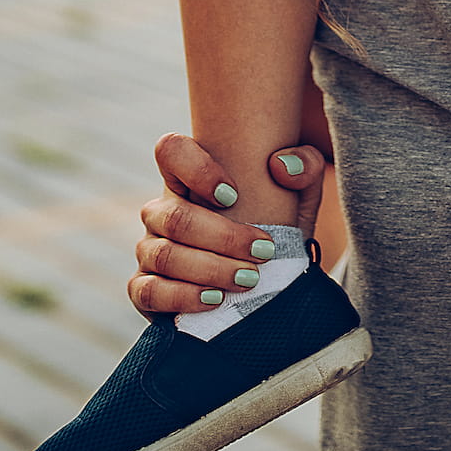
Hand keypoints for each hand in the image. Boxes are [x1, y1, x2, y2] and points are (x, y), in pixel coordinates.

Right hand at [129, 133, 329, 315]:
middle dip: (223, 238)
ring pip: (164, 255)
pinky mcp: (145, 290)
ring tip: (249, 279)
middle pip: (174, 216)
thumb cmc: (277, 229)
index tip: (234, 194)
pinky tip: (216, 299)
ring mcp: (150, 251)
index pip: (170, 151)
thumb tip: (281, 165)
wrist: (271, 282)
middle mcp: (162, 212)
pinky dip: (182, 297)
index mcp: (187, 179)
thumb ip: (305, 166)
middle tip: (264, 251)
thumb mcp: (300, 197)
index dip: (196, 169)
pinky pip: (148, 291)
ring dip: (210, 269)